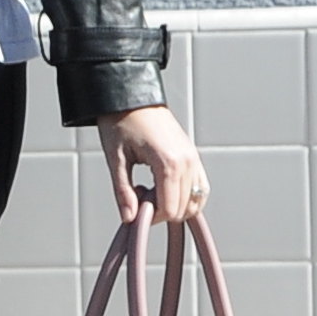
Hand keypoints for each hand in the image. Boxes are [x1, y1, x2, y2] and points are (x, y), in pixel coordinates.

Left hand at [97, 104, 209, 224]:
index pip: (169, 209)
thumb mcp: (116, 158)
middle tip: (139, 193)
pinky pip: (200, 188)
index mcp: (169, 162)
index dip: (151, 216)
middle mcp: (187, 161)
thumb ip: (123, 191)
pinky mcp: (194, 155)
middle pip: (182, 209)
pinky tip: (165, 189)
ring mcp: (194, 158)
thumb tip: (129, 218)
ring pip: (195, 202)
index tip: (133, 203)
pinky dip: (186, 197)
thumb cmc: (121, 122)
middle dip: (160, 210)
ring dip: (174, 204)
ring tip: (151, 189)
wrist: (132, 97)